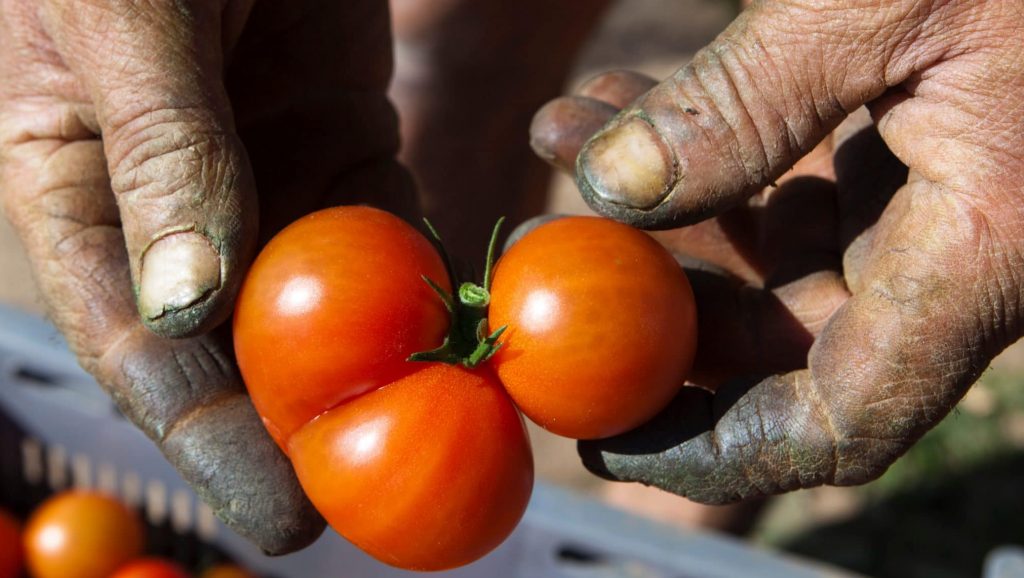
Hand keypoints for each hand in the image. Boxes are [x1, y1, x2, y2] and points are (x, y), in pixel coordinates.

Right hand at [0, 0, 412, 550]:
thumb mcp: (124, 22)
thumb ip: (160, 154)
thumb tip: (191, 308)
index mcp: (81, 192)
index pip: (142, 346)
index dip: (209, 439)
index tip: (283, 514)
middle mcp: (178, 205)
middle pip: (242, 346)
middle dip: (307, 425)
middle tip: (384, 500)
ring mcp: (269, 176)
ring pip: (326, 301)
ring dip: (380, 369)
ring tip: (443, 438)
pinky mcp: (345, 137)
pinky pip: (391, 229)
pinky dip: (428, 283)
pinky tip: (470, 335)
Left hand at [530, 0, 1023, 502]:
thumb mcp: (876, 0)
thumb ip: (743, 103)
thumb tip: (609, 186)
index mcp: (984, 254)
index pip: (838, 421)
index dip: (714, 450)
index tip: (603, 436)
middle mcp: (966, 254)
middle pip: (783, 337)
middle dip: (653, 289)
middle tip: (554, 236)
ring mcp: (943, 204)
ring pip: (777, 254)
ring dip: (662, 198)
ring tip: (563, 130)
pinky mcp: (923, 151)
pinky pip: (802, 185)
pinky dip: (715, 149)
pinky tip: (624, 100)